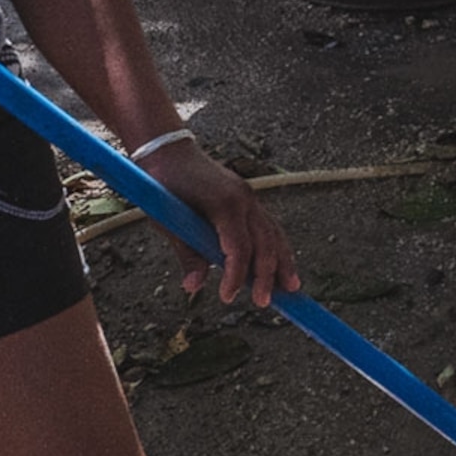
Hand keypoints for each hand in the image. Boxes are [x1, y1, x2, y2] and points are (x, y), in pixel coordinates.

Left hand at [140, 142, 300, 306]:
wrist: (170, 152)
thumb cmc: (164, 185)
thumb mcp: (167, 221)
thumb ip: (186, 253)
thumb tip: (193, 287)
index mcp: (224, 203)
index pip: (239, 247)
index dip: (237, 275)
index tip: (227, 297)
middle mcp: (245, 199)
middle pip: (265, 242)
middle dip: (268, 274)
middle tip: (265, 302)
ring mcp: (250, 198)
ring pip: (274, 233)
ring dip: (283, 261)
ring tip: (291, 287)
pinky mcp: (248, 200)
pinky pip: (269, 226)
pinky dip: (277, 247)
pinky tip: (282, 265)